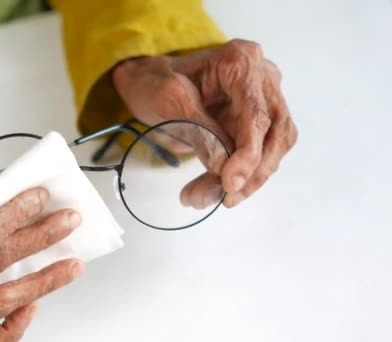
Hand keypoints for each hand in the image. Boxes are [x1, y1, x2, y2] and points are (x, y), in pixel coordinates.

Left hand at [113, 39, 297, 206]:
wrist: (149, 80)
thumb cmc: (156, 80)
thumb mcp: (168, 100)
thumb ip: (200, 131)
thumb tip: (224, 168)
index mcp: (240, 61)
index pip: (258, 115)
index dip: (249, 155)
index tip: (230, 183)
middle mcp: (261, 77)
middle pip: (276, 134)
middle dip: (253, 173)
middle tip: (225, 198)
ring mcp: (263, 98)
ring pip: (272, 149)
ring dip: (246, 181)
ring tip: (203, 197)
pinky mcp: (255, 121)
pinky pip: (257, 155)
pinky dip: (237, 177)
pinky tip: (209, 191)